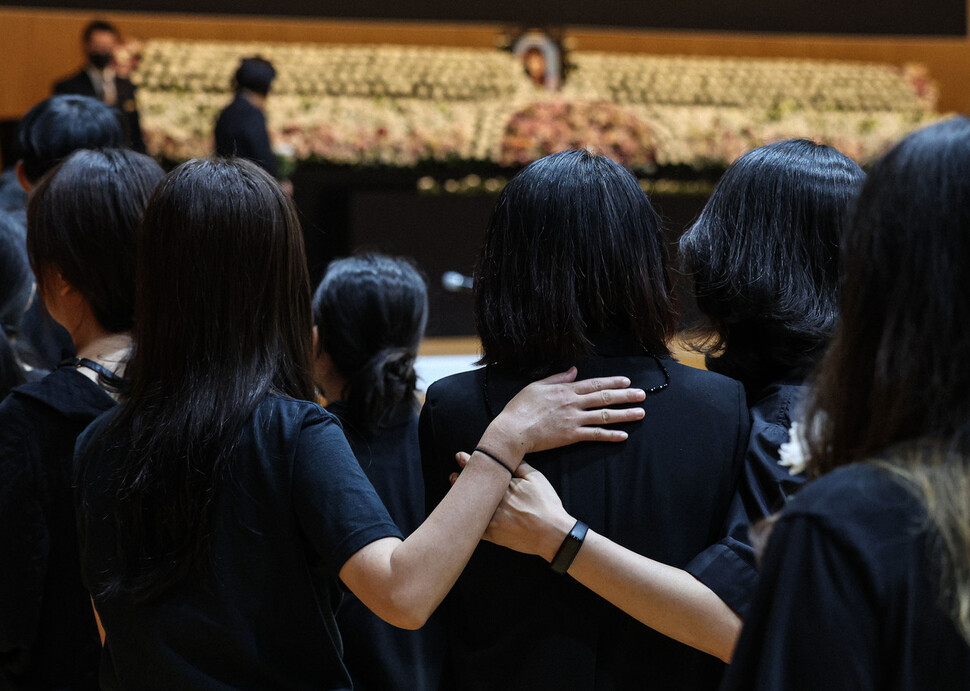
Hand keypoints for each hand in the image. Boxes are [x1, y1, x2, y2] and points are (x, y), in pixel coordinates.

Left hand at [451, 458, 574, 561]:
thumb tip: (508, 455)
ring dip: (460, 498)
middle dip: (459, 479)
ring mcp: (491, 520)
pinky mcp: (492, 535)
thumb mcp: (536, 478)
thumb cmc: (546, 504)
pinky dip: (467, 520)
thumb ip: (520, 465)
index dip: (468, 462)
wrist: (552, 534)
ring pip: (469, 507)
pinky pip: (473, 527)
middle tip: (453, 475)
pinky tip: (463, 513)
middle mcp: (495, 502)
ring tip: (455, 490)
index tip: (460, 457)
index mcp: (504, 486)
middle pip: (472, 487)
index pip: (483, 471)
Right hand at [485, 367, 644, 457]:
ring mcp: (574, 420)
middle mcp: (573, 403)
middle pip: (605, 398)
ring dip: (624, 414)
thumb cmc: (521, 407)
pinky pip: (595, 435)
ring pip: (604, 415)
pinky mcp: (571, 436)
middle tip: (642, 395)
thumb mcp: (537, 386)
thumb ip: (558, 378)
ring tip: (640, 414)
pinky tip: (623, 436)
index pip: (594, 384)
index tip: (627, 382)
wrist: (513, 429)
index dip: (612, 383)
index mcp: (565, 390)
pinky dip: (610, 435)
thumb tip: (573, 371)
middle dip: (626, 396)